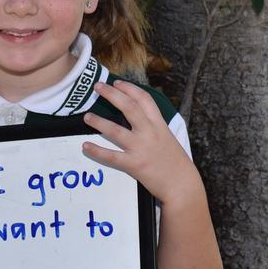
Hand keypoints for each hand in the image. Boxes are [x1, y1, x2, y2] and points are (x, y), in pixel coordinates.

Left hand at [82, 81, 198, 206]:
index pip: (144, 99)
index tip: (117, 83)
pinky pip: (111, 156)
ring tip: (87, 117)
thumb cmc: (175, 163)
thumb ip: (154, 127)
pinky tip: (86, 146)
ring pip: (115, 130)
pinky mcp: (134, 164)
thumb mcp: (168, 138)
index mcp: (159, 124)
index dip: (129, 88)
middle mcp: (149, 132)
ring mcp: (141, 148)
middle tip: (97, 87)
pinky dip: (97, 151)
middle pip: (128, 107)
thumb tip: (138, 117)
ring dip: (99, 122)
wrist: (182, 185)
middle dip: (112, 94)